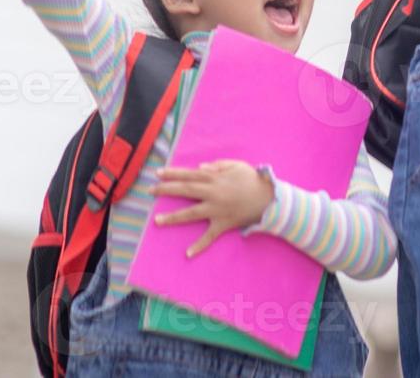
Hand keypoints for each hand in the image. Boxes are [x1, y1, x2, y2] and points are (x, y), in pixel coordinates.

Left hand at [149, 160, 274, 257]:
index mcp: (214, 179)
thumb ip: (217, 165)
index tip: (158, 174)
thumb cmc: (252, 180)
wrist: (269, 199)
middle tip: (150, 191)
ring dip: (173, 217)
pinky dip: (199, 246)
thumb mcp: (236, 165)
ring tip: (156, 220)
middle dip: (166, 190)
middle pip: (185, 191)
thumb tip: (199, 168)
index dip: (172, 174)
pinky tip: (187, 254)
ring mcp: (216, 211)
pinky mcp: (223, 224)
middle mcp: (212, 194)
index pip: (189, 175)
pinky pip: (210, 236)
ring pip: (191, 214)